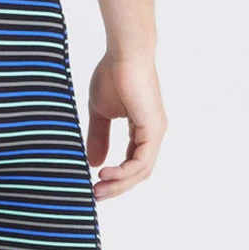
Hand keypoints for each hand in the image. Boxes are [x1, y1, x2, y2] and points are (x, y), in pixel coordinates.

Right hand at [86, 52, 166, 199]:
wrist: (123, 54)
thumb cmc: (112, 74)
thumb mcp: (100, 111)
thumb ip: (98, 136)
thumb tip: (93, 162)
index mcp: (142, 129)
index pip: (132, 162)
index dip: (115, 177)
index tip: (93, 185)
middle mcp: (152, 134)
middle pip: (138, 173)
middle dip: (116, 187)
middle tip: (95, 196)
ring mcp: (155, 133)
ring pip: (141, 171)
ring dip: (119, 184)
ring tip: (98, 189)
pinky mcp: (153, 129)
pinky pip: (141, 161)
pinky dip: (124, 171)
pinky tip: (105, 173)